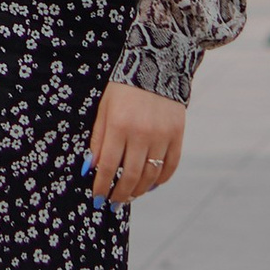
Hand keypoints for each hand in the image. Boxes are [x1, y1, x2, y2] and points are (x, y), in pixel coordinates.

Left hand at [86, 80, 182, 206]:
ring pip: (152, 174)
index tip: (98, 198)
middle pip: (132, 175)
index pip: (109, 166)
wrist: (156, 65)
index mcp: (119, 125)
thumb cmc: (123, 88)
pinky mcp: (178, 134)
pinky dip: (161, 179)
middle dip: (121, 194)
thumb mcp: (104, 109)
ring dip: (140, 190)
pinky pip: (171, 165)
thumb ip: (98, 139)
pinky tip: (151, 185)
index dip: (102, 185)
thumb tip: (91, 168)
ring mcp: (162, 135)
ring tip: (130, 196)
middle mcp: (142, 133)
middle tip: (114, 204)